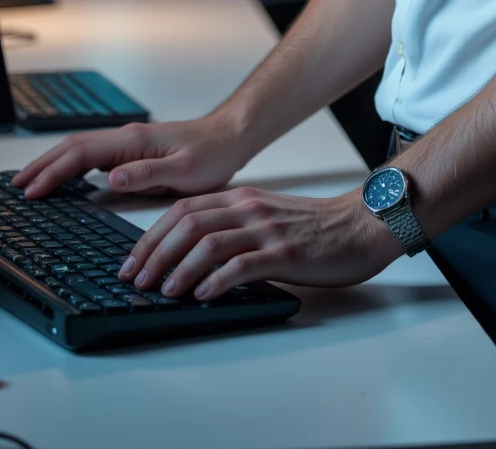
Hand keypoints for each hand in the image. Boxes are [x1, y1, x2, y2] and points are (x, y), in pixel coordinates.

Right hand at [11, 111, 249, 199]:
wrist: (230, 137)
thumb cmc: (212, 153)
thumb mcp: (184, 170)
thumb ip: (148, 174)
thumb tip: (111, 178)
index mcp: (134, 141)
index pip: (81, 155)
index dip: (53, 173)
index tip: (32, 190)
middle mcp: (127, 138)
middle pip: (73, 148)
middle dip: (43, 165)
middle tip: (17, 185)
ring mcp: (129, 143)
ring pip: (81, 151)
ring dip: (54, 164)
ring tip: (32, 182)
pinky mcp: (135, 151)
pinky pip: (94, 157)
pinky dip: (72, 166)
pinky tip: (68, 179)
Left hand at [117, 185, 402, 298]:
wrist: (363, 224)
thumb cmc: (316, 227)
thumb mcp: (267, 217)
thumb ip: (234, 227)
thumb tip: (191, 254)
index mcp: (242, 199)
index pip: (183, 210)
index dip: (151, 235)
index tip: (132, 262)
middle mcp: (249, 209)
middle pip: (187, 223)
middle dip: (155, 253)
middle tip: (136, 280)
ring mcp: (267, 230)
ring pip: (209, 242)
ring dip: (179, 268)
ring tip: (164, 292)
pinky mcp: (285, 254)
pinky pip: (242, 265)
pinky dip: (216, 281)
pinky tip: (202, 295)